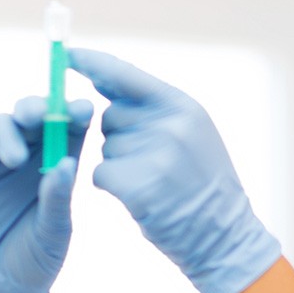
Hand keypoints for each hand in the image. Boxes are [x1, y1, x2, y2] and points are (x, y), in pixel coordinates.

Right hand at [0, 96, 93, 292]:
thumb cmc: (36, 261)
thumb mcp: (54, 232)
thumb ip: (57, 198)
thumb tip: (66, 162)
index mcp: (61, 164)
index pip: (72, 127)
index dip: (77, 113)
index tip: (83, 110)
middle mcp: (31, 154)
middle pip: (35, 116)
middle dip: (38, 110)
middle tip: (39, 118)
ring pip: (2, 122)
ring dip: (8, 130)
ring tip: (14, 159)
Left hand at [69, 48, 280, 292]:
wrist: (224, 235)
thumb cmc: (204, 185)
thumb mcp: (193, 133)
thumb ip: (155, 108)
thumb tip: (102, 80)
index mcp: (183, 106)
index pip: (126, 76)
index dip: (94, 64)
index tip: (69, 57)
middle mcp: (169, 124)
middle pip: (110, 115)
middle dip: (119, 136)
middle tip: (152, 161)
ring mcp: (154, 154)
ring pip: (104, 147)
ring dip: (118, 164)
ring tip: (154, 182)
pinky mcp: (136, 184)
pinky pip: (100, 173)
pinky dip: (112, 187)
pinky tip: (141, 197)